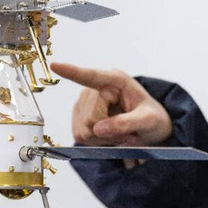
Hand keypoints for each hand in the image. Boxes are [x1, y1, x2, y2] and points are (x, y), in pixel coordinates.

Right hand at [51, 62, 172, 147]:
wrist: (149, 127)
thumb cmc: (152, 118)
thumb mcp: (149, 121)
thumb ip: (126, 123)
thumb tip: (99, 129)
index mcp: (115, 81)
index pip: (91, 76)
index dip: (72, 71)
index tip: (55, 65)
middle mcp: (95, 88)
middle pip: (90, 119)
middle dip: (109, 132)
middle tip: (127, 132)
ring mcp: (84, 101)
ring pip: (83, 129)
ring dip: (102, 138)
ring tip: (119, 133)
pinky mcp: (78, 115)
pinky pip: (79, 135)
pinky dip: (95, 141)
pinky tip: (108, 135)